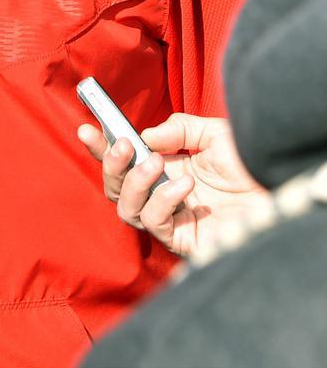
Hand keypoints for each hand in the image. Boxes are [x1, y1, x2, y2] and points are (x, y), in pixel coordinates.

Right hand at [77, 113, 269, 256]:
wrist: (282, 188)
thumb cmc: (252, 163)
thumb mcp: (212, 133)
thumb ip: (177, 130)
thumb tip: (144, 137)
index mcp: (166, 167)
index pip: (124, 159)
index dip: (101, 146)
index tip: (86, 128)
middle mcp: (163, 193)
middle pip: (116, 186)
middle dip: (110, 164)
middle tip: (121, 144)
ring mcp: (171, 217)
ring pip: (127, 207)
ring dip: (134, 182)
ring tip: (155, 163)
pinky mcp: (182, 239)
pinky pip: (155, 223)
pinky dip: (163, 201)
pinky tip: (184, 186)